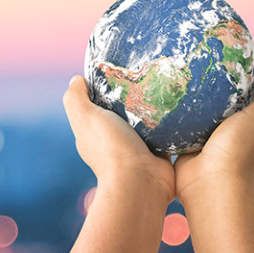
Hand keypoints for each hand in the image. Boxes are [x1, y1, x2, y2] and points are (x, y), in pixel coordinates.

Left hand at [63, 75, 174, 201]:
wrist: (141, 182)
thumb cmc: (111, 147)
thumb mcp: (85, 117)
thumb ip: (75, 98)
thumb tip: (76, 79)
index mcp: (93, 132)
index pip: (95, 104)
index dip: (103, 88)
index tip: (118, 69)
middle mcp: (112, 140)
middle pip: (122, 111)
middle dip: (132, 95)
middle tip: (147, 74)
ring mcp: (136, 147)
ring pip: (145, 121)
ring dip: (153, 108)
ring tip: (165, 85)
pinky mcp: (158, 152)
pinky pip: (165, 132)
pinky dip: (170, 122)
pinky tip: (178, 106)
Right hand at [174, 77, 253, 203]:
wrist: (208, 181)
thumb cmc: (236, 149)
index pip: (252, 106)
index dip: (244, 90)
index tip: (229, 72)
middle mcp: (234, 140)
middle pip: (226, 112)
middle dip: (216, 97)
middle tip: (202, 76)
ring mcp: (212, 146)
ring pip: (204, 121)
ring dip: (196, 109)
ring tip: (184, 87)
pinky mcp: (190, 150)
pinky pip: (185, 131)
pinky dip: (180, 121)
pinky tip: (172, 107)